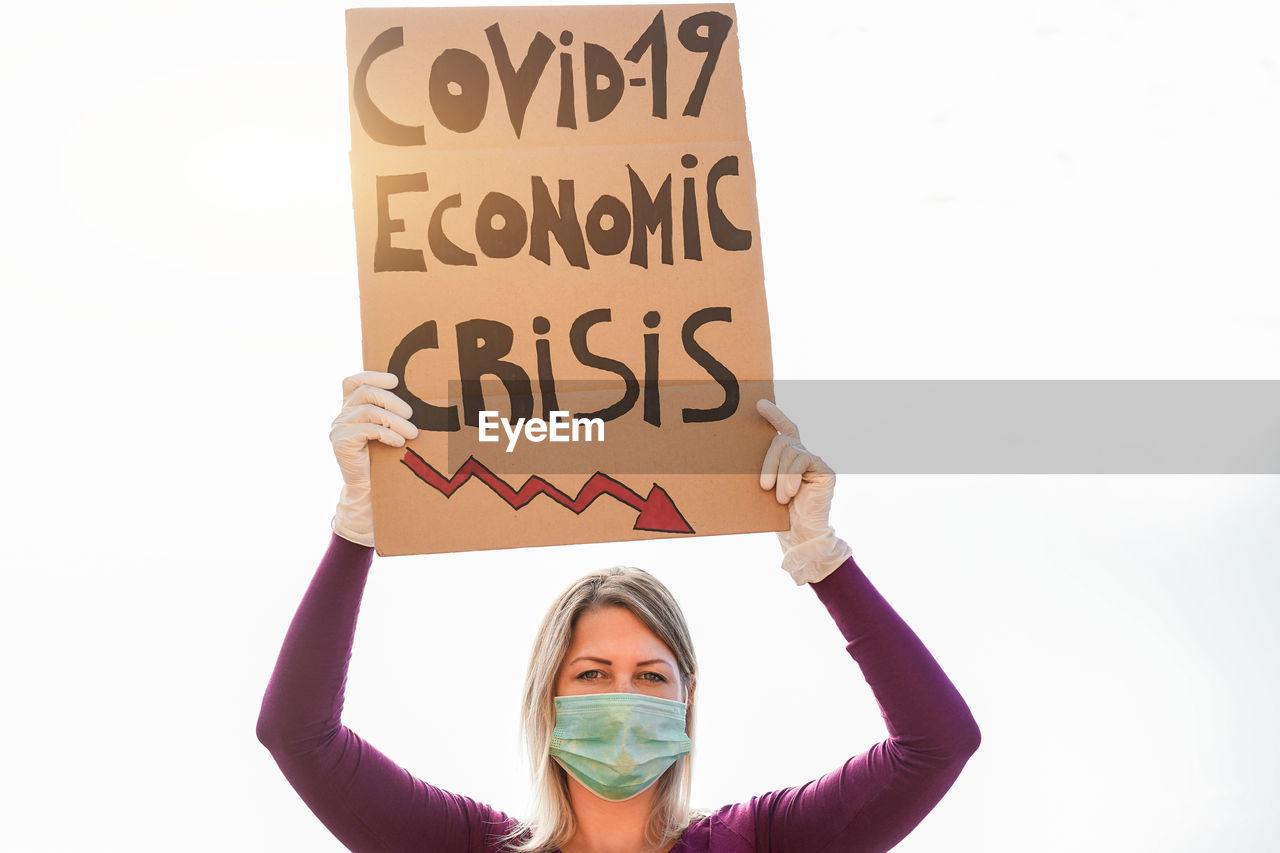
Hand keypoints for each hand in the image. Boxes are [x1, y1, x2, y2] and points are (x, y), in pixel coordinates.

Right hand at [329, 371, 418, 546]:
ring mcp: (339, 429)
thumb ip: (392, 414)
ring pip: (368, 410)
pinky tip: (399, 442)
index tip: (396, 381)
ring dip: (395, 420)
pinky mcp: (341, 443)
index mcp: (350, 409)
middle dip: (392, 400)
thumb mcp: (388, 431)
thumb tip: (422, 399)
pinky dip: (387, 433)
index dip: (373, 376)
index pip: (353, 381)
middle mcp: (341, 416)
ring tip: (413, 433)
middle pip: (365, 392)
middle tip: (412, 414)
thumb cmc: (385, 460)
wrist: (370, 492)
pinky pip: (367, 429)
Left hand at [757, 399, 851, 584]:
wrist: (801, 535)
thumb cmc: (777, 514)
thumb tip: (737, 454)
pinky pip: (804, 461)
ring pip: (791, 451)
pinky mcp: (825, 471)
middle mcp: (803, 455)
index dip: (774, 415)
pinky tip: (789, 493)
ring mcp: (815, 461)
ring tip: (778, 497)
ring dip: (780, 475)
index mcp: (788, 457)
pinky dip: (792, 477)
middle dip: (769, 460)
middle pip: (783, 440)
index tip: (759, 404)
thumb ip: (763, 469)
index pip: (783, 429)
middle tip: (763, 486)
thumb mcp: (765, 487)